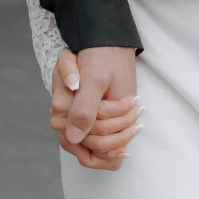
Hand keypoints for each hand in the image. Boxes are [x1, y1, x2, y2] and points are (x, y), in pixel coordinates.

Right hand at [50, 46, 139, 169]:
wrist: (101, 45)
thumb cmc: (98, 57)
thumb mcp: (95, 80)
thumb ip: (83, 108)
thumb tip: (73, 138)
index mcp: (61, 108)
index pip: (90, 134)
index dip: (115, 125)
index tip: (133, 103)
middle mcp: (61, 120)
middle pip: (95, 144)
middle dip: (121, 131)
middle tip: (137, 108)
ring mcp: (69, 126)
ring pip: (96, 152)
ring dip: (120, 139)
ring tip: (137, 121)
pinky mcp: (78, 128)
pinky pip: (93, 153)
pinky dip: (111, 152)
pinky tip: (125, 145)